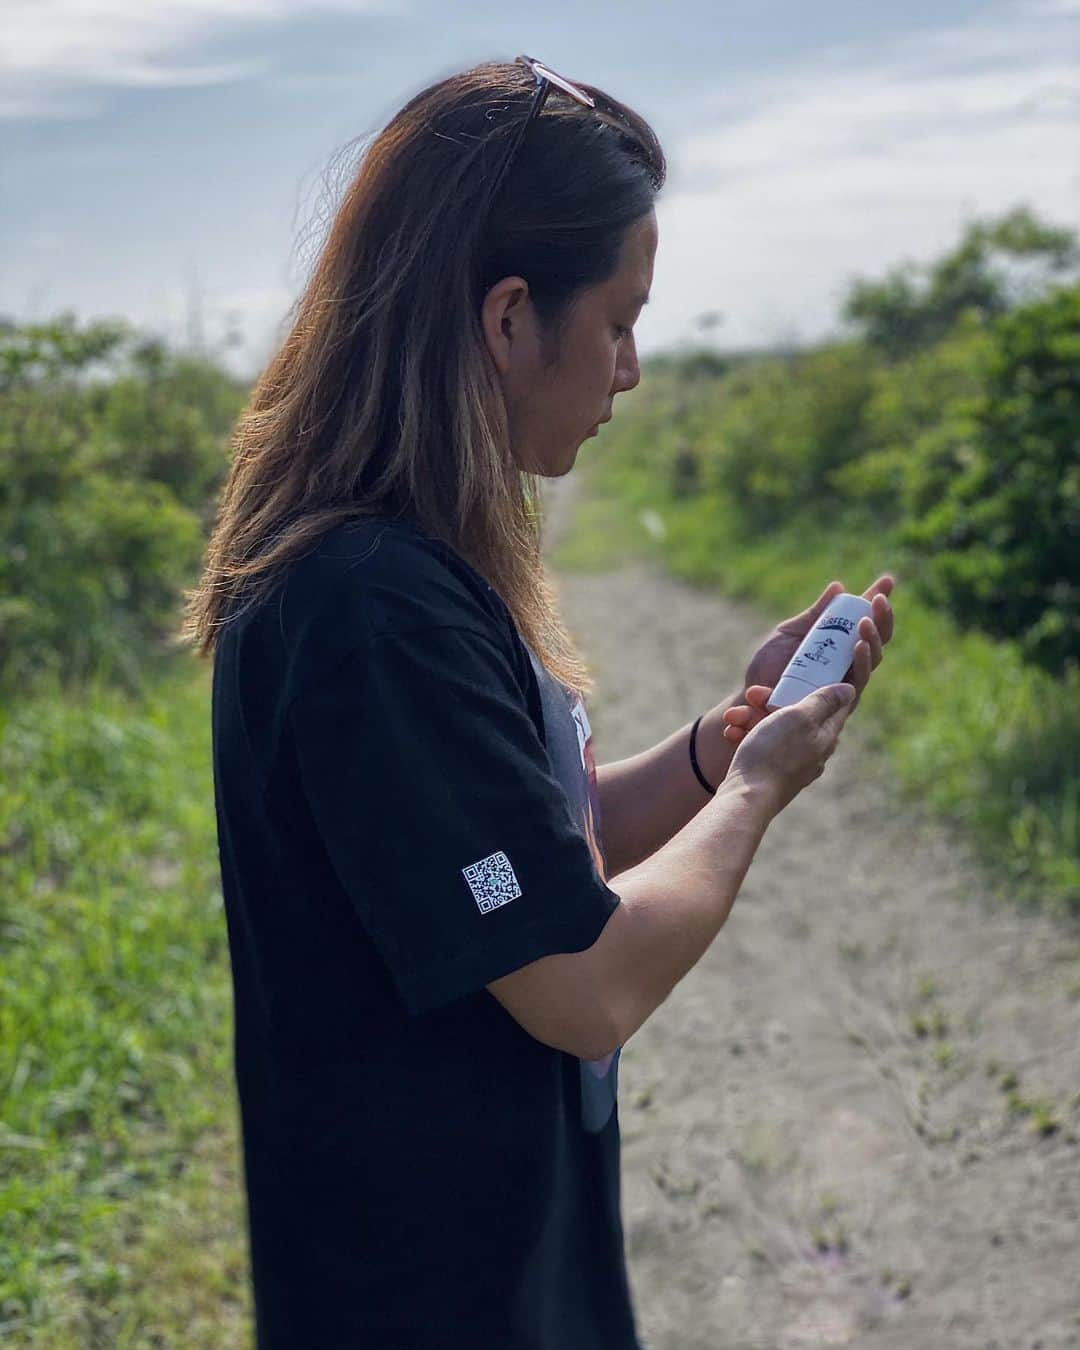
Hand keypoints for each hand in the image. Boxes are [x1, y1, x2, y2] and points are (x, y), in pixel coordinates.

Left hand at [726, 575, 895, 744]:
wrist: (751, 695)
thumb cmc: (770, 665)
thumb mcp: (791, 633)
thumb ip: (814, 614)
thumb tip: (838, 587)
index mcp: (839, 646)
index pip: (866, 623)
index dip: (878, 603)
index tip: (888, 580)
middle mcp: (847, 664)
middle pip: (878, 641)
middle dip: (883, 619)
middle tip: (879, 598)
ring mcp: (845, 682)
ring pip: (872, 661)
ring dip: (873, 639)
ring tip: (866, 622)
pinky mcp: (838, 702)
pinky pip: (856, 683)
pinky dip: (861, 664)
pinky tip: (859, 645)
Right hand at [727, 683, 858, 814]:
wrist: (747, 797)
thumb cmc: (773, 753)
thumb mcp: (800, 717)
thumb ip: (824, 700)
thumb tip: (849, 690)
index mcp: (826, 734)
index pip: (833, 702)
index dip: (819, 683)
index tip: (803, 672)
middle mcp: (813, 749)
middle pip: (796, 712)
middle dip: (770, 700)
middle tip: (753, 694)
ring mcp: (793, 762)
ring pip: (773, 728)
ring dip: (751, 717)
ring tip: (732, 717)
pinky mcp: (773, 772)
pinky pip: (762, 746)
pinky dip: (747, 736)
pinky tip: (731, 734)